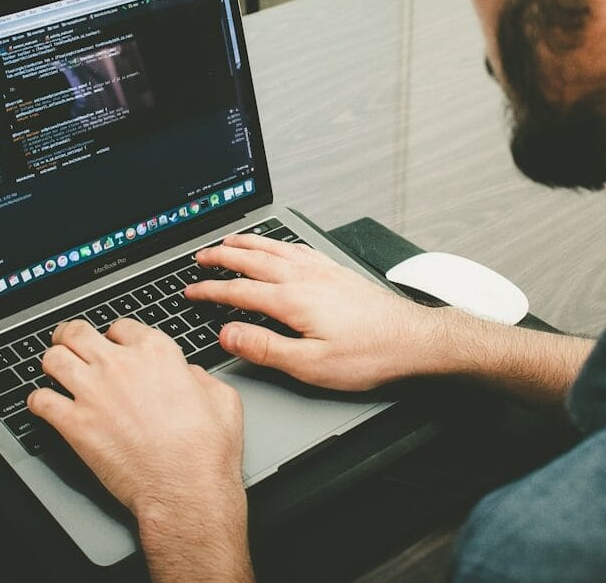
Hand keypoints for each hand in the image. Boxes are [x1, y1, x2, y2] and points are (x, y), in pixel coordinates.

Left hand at [27, 319, 244, 519]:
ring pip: (53, 358)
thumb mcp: (223, 399)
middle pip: (77, 333)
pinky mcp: (74, 424)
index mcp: (157, 353)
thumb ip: (200, 377)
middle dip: (70, 337)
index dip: (115, 336)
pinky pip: (39, 400)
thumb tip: (189, 375)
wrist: (185, 489)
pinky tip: (45, 405)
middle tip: (69, 344)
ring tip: (54, 370)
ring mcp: (93, 392)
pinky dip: (38, 401)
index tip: (112, 345)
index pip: (121, 327)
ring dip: (52, 362)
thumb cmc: (206, 451)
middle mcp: (120, 365)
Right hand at [185, 233, 444, 390]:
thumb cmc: (369, 355)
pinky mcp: (338, 272)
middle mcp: (306, 278)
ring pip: (276, 249)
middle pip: (253, 260)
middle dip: (222, 257)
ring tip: (230, 241)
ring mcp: (323, 271)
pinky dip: (279, 243)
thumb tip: (229, 335)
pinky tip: (278, 246)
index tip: (191, 291)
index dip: (211, 291)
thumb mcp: (311, 365)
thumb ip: (266, 348)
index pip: (239, 291)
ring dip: (248, 243)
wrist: (414, 341)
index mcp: (294, 300)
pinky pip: (299, 249)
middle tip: (200, 257)